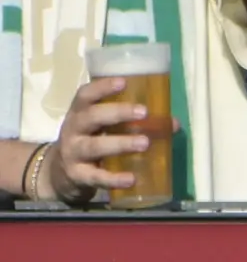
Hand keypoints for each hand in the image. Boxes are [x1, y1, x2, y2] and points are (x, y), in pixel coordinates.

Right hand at [42, 77, 174, 204]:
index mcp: (79, 113)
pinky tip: (131, 179)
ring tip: (144, 142)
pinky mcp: (78, 176)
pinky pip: (96, 176)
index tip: (123, 82)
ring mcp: (73, 153)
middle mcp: (73, 130)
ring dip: (120, 143)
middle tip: (143, 112)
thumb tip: (172, 123)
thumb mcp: (102, 129)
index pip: (85, 95)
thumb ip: (131, 123)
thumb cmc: (89, 143)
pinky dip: (114, 178)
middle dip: (117, 112)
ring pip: (95, 146)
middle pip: (91, 116)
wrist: (59, 174)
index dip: (102, 87)